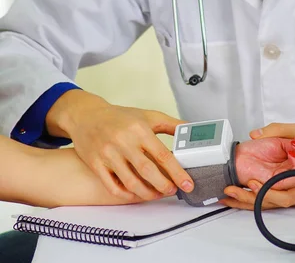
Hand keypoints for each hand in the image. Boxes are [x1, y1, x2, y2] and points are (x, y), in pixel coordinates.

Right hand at [46, 90, 193, 201]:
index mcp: (139, 129)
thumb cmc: (120, 117)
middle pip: (147, 171)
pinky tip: (136, 194)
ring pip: (131, 182)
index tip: (187, 183)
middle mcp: (124, 142)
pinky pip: (113, 187)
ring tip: (157, 194)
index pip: (162, 155)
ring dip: (147, 193)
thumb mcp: (148, 116)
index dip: (177, 172)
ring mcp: (108, 154)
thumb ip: (171, 124)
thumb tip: (191, 130)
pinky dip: (126, 195)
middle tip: (172, 191)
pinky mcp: (96, 164)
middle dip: (164, 186)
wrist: (87, 116)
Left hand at [222, 122, 294, 210]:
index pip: (285, 189)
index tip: (251, 183)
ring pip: (273, 204)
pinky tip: (239, 198)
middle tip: (231, 191)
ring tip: (228, 196)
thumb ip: (278, 129)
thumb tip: (255, 134)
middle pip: (275, 201)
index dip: (267, 189)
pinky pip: (275, 201)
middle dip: (252, 199)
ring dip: (250, 202)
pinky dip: (257, 200)